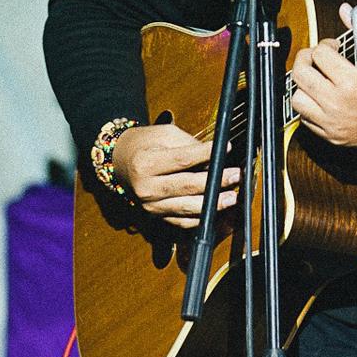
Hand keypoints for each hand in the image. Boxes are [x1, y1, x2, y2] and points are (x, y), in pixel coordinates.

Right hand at [111, 122, 238, 229]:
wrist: (121, 162)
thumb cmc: (146, 145)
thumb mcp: (166, 135)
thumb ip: (191, 146)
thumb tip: (217, 157)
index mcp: (145, 164)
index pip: (182, 159)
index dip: (206, 154)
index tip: (227, 147)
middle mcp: (145, 188)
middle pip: (186, 186)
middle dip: (215, 182)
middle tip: (236, 175)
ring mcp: (150, 206)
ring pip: (186, 207)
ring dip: (212, 203)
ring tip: (231, 197)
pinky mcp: (157, 217)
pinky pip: (183, 222)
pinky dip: (202, 217)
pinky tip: (217, 209)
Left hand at [287, 4, 356, 149]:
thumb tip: (345, 10)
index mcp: (353, 83)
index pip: (320, 55)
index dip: (326, 45)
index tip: (334, 47)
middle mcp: (338, 104)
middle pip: (300, 75)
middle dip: (305, 60)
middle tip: (316, 58)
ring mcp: (333, 123)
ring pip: (297, 98)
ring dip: (303, 86)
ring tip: (317, 80)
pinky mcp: (331, 136)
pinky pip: (304, 118)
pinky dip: (309, 106)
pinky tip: (321, 98)